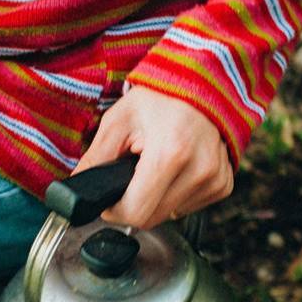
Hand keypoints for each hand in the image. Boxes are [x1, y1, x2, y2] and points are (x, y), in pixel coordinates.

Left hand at [74, 86, 233, 228]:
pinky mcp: (223, 185)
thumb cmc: (160, 97)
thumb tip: (78, 188)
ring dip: (156, 199)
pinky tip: (176, 169)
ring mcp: (214, 179)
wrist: (203, 83)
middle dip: (134, 204)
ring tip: (156, 165)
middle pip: (152, 218)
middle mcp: (199, 170)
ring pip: (170, 215)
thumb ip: (96, 158)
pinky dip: (176, 195)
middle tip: (131, 176)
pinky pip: (189, 208)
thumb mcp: (120, 119)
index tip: (110, 200)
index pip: (136, 213)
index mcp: (170, 153)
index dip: (115, 211)